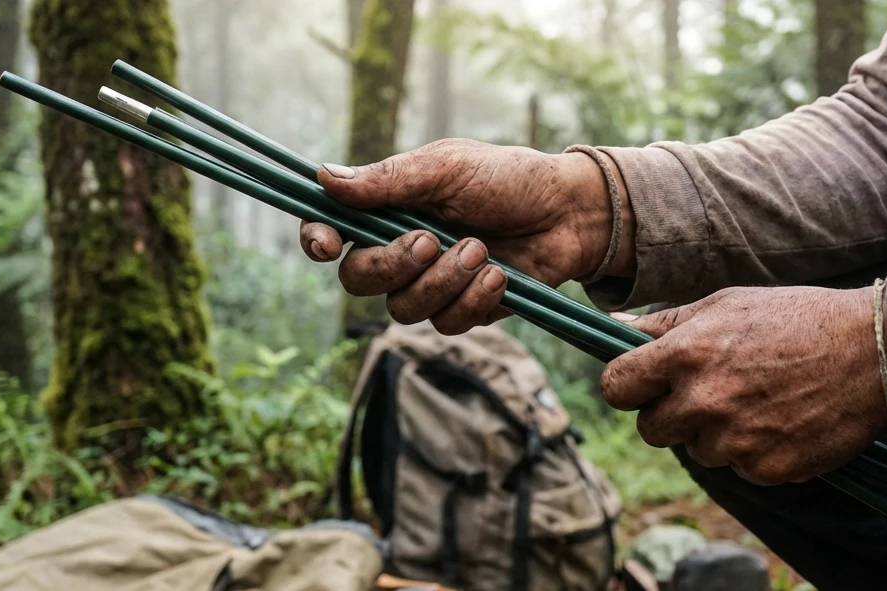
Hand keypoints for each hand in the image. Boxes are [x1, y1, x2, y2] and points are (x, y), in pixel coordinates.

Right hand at [299, 139, 634, 333]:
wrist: (568, 214)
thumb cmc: (508, 180)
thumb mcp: (448, 168)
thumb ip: (389, 180)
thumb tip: (325, 178)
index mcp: (389, 209)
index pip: (332, 230)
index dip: (318, 240)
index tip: (328, 244)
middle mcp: (401, 249)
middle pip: (358, 280)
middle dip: (391, 266)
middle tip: (431, 242)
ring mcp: (431, 284)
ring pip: (402, 309)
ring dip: (443, 281)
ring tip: (482, 250)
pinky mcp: (463, 310)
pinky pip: (446, 323)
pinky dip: (473, 300)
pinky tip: (499, 275)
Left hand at [601, 286, 886, 485]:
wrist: (875, 352)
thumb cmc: (796, 318)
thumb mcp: (725, 304)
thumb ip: (665, 323)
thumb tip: (614, 325)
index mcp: (685, 354)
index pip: (617, 387)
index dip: (627, 386)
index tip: (642, 384)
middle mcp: (703, 401)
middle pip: (650, 429)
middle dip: (669, 414)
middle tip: (705, 393)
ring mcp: (734, 441)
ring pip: (696, 450)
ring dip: (714, 433)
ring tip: (755, 399)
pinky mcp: (765, 469)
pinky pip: (737, 468)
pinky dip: (752, 450)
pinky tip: (779, 419)